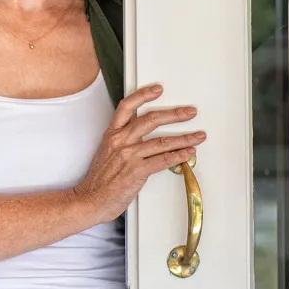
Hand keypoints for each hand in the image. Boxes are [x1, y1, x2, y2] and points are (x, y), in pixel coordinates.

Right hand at [73, 84, 206, 223]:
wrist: (91, 199)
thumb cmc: (99, 181)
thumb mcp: (107, 153)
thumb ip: (124, 143)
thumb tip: (145, 139)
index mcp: (112, 135)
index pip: (127, 106)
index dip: (143, 95)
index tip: (158, 89)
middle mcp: (121, 141)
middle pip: (151, 119)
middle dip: (175, 114)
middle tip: (189, 112)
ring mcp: (129, 155)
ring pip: (163, 141)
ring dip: (185, 138)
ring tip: (198, 136)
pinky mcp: (138, 170)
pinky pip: (164, 160)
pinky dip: (179, 156)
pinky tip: (188, 153)